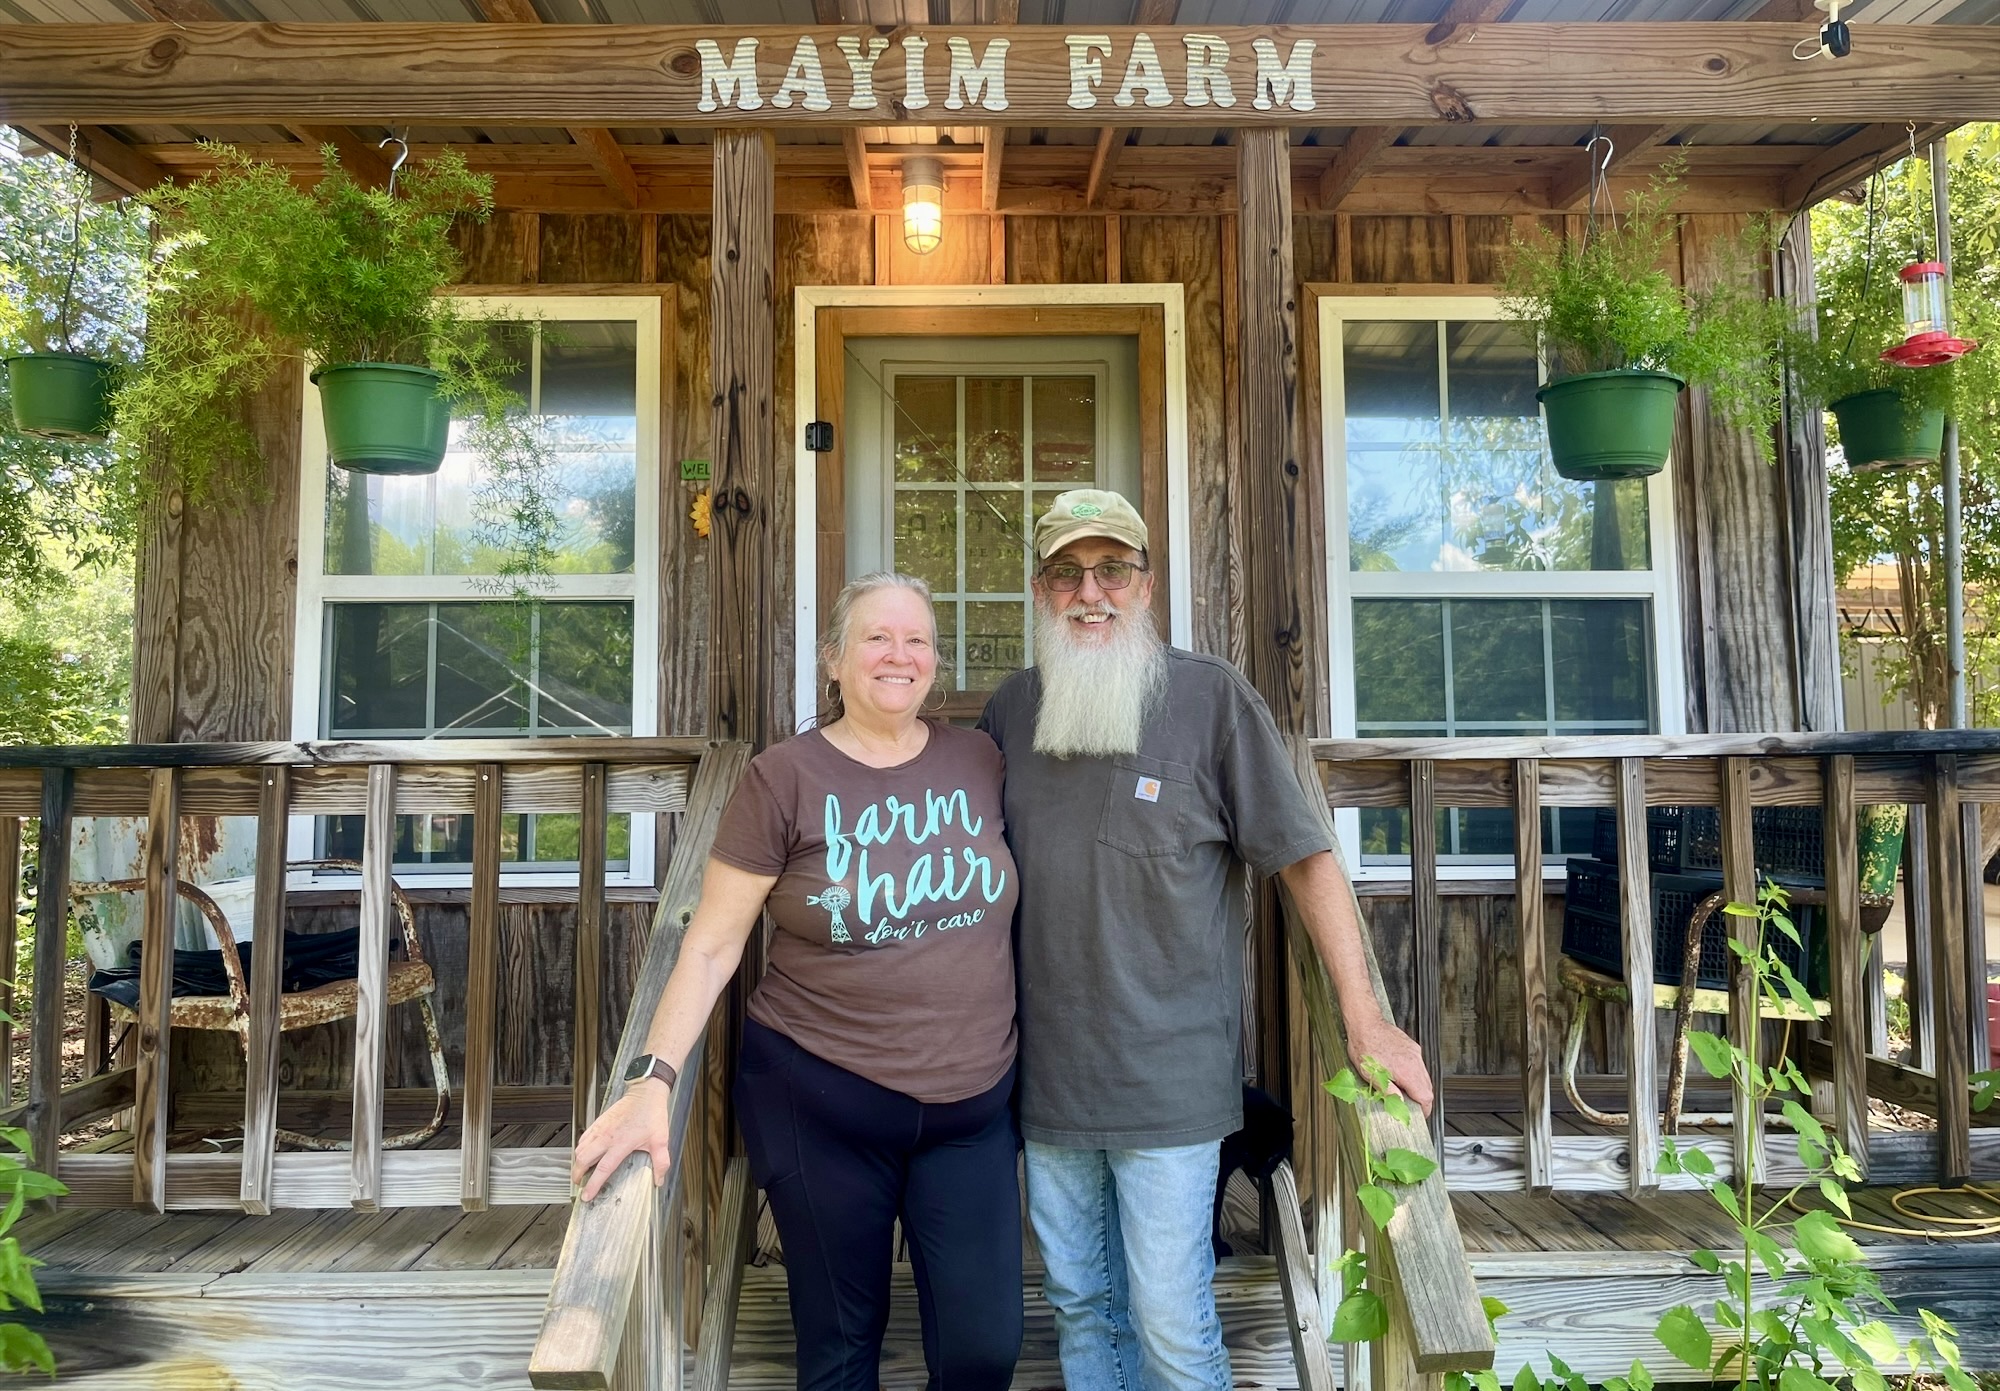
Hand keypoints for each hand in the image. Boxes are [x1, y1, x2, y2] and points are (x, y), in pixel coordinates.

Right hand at [571, 1081, 673, 1201]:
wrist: (646, 1093)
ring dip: (578, 1161)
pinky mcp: (598, 1121)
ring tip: (581, 1171)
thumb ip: (661, 1162)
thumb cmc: (652, 1114)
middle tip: (579, 1184)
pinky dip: (580, 1148)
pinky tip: (585, 1152)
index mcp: (621, 1144)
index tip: (586, 1195)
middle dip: (577, 1174)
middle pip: (583, 1159)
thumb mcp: (661, 1140)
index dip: (592, 1184)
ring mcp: (600, 1128)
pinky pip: (583, 1137)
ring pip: (580, 1148)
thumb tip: (659, 1180)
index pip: (603, 1169)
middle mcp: (607, 1137)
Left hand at [1345, 1011, 1434, 1118]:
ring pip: (1425, 1076)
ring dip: (1417, 1086)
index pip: (1425, 1097)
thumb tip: (1399, 1104)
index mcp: (1407, 1071)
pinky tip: (1401, 1074)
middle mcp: (1415, 1062)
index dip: (1424, 1109)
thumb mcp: (1370, 1075)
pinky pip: (1419, 1065)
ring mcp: (1415, 1054)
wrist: (1365, 1023)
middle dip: (1421, 1099)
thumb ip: (1388, 1091)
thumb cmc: (1364, 1046)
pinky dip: (1414, 1074)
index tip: (1420, 1115)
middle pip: (1428, 1088)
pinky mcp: (1412, 1047)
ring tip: (1403, 1091)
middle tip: (1410, 1105)